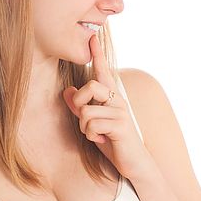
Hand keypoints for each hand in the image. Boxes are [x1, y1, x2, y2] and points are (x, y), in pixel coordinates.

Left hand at [61, 31, 152, 179]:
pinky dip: (92, 136)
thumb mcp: (92, 124)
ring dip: (85, 128)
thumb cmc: (113, 142)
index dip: (97, 53)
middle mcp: (117, 100)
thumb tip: (66, 91)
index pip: (103, 71)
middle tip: (85, 120)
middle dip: (80, 103)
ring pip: (87, 111)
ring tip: (97, 135)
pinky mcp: (121, 125)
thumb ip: (80, 108)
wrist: (134, 164)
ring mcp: (120, 112)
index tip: (92, 36)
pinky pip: (92, 125)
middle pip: (90, 86)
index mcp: (111, 97)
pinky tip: (103, 141)